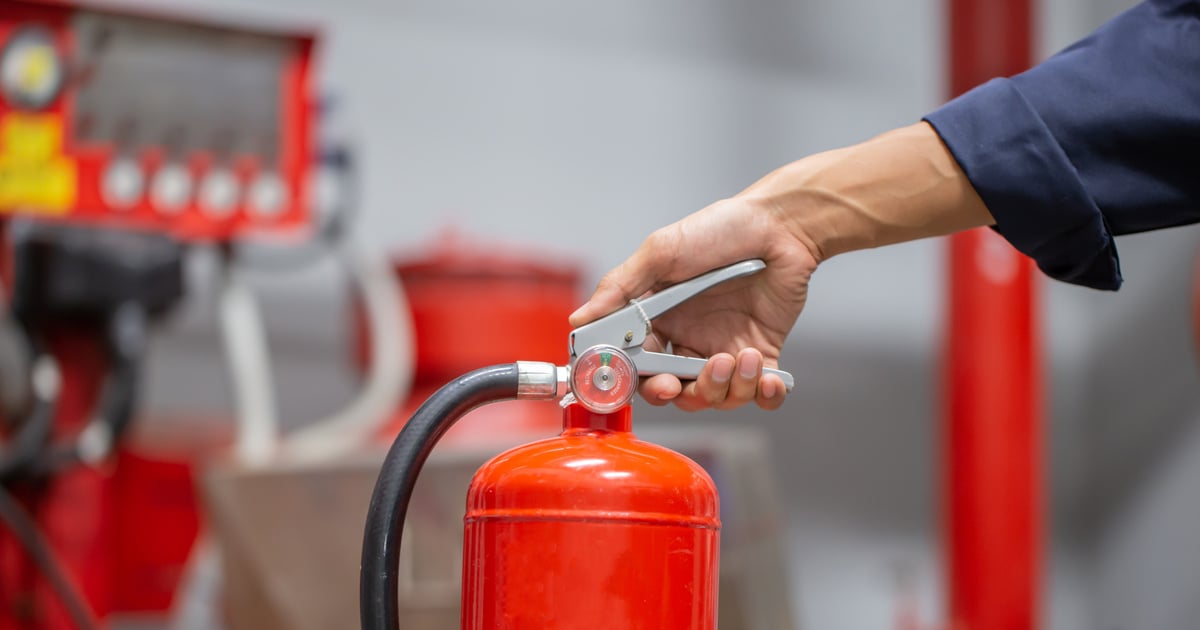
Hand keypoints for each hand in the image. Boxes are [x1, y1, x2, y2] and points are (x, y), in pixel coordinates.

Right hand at [568, 123, 993, 410]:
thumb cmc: (721, 229)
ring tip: (740, 357)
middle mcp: (689, 340)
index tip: (638, 381)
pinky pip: (760, 394)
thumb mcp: (660, 252)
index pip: (637, 365)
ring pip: (716, 397)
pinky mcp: (762, 355)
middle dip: (679, 394)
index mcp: (659, 319)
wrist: (782, 225)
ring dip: (726, 387)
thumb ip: (619, 289)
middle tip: (682, 383)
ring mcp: (725, 350)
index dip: (635, 380)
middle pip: (675, 390)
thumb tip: (579, 319)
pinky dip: (764, 394)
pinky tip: (766, 377)